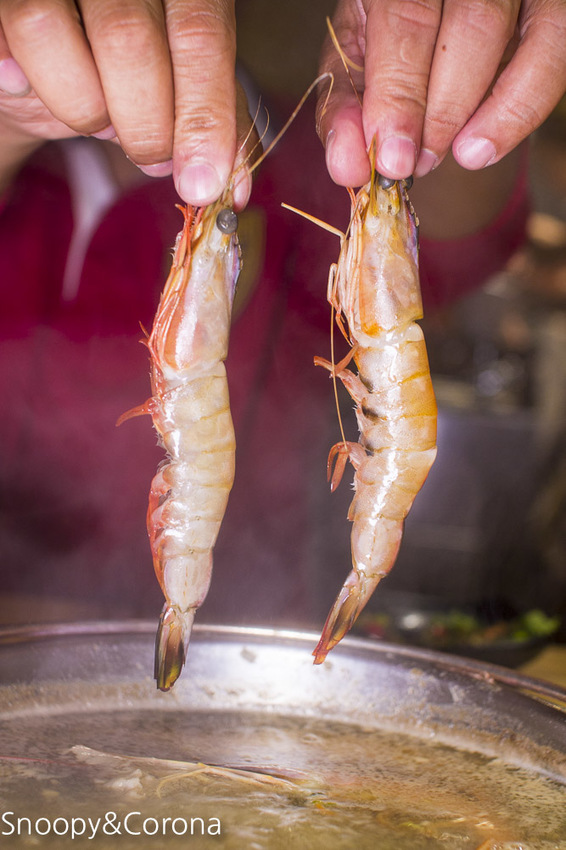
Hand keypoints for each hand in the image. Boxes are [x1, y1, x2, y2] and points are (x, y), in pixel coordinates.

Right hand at [0, 0, 251, 205]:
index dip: (203, 116)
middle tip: (150, 155)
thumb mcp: (180, 88)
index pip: (200, 35)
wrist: (43, 59)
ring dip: (79, 106)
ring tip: (96, 115)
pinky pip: (4, 39)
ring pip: (50, 34)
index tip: (202, 184)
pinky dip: (21, 80)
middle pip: (129, 41)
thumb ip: (216, 125)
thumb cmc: (121, 71)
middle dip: (142, 125)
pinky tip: (30, 85)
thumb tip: (236, 189)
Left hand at [318, 0, 565, 186]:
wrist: (435, 9)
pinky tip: (485, 146)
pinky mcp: (552, 5)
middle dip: (438, 111)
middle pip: (465, 27)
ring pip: (512, 37)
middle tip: (418, 164)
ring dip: (480, 113)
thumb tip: (349, 166)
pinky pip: (554, 50)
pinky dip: (522, 107)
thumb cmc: (389, 32)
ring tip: (454, 156)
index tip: (392, 158)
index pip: (406, 18)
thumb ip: (346, 105)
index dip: (399, 95)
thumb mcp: (356, 55)